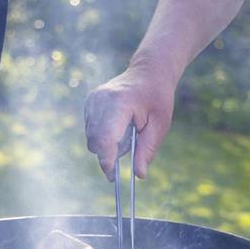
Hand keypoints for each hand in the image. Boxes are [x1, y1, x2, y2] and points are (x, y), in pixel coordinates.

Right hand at [84, 64, 174, 180]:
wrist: (149, 71)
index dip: (107, 160)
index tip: (113, 177)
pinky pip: (91, 129)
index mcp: (120, 103)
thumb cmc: (157, 97)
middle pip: (94, 140)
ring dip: (107, 144)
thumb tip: (139, 175)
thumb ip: (147, 150)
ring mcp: (92, 99)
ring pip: (91, 137)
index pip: (105, 137)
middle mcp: (101, 99)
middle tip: (129, 151)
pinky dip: (104, 135)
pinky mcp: (89, 102)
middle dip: (108, 154)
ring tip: (128, 131)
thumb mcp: (160, 125)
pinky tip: (119, 125)